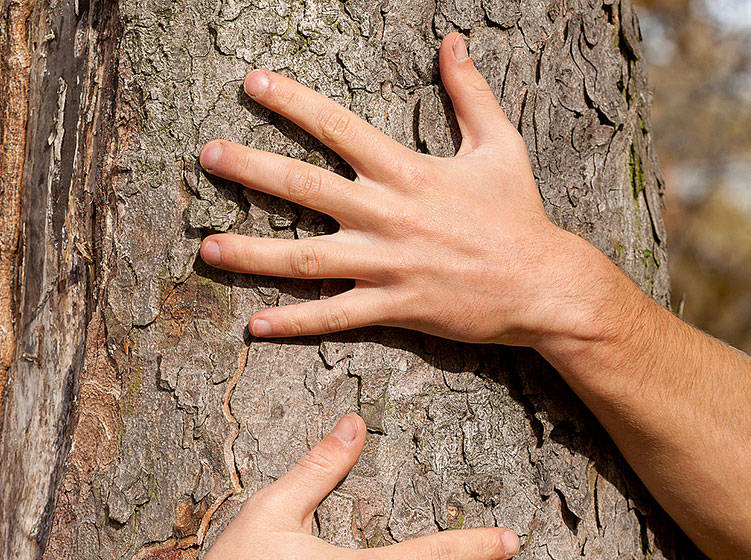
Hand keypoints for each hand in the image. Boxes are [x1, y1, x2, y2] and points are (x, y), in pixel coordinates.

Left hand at [198, 33, 619, 348]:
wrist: (544, 286)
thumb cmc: (520, 215)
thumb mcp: (500, 144)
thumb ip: (469, 92)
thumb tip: (453, 41)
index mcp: (406, 170)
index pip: (337, 126)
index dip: (291, 102)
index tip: (251, 83)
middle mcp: (387, 214)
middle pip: (303, 186)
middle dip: (250, 169)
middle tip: (206, 156)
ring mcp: (386, 264)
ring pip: (305, 258)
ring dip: (252, 253)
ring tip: (206, 248)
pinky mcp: (394, 307)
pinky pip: (334, 316)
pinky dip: (294, 323)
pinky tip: (254, 326)